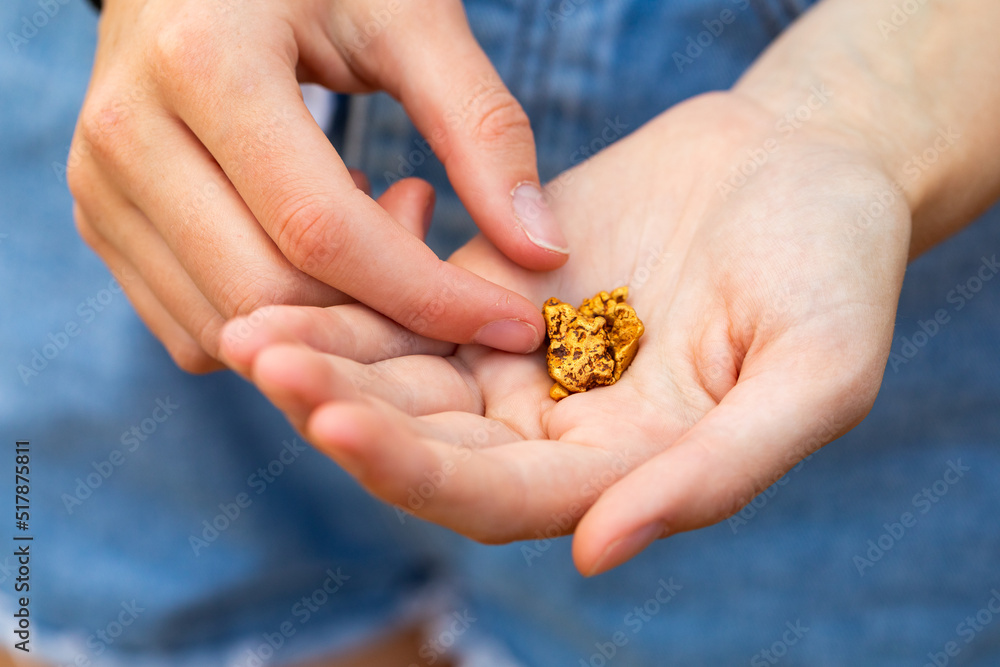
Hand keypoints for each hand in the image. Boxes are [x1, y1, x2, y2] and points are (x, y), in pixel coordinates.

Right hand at [67, 0, 566, 371]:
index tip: (513, 323)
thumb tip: (543, 253)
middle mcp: (127, 132)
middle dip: (378, 313)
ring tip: (371, 217)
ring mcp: (98, 183)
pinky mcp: (100, 217)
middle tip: (426, 223)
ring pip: (228, 325)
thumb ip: (483, 129)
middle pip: (270, 293)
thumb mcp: (411, 21)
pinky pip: (194, 326)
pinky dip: (274, 316)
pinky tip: (311, 241)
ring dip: (327, 314)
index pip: (324, 231)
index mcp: (204, 61)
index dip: (430, 298)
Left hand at [222, 92, 909, 574]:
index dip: (416, 471)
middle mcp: (557, 432)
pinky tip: (309, 252)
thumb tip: (598, 553)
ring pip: (404, 378)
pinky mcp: (495, 292)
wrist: (807, 164)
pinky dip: (360, 288)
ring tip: (252, 324)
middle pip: (427, 446)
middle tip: (263, 356)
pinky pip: (412, 302)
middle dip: (342, 409)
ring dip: (328, 354)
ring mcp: (520, 362)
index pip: (499, 499)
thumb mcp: (818, 372)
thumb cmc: (834, 267)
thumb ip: (720, 472)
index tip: (336, 421)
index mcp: (623, 473)